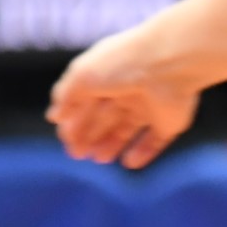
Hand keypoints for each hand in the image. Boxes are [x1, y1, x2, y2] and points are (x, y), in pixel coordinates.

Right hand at [46, 30, 200, 169]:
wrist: (169, 64)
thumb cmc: (121, 65)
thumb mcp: (82, 76)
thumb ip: (66, 96)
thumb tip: (55, 117)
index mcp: (108, 73)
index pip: (87, 100)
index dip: (75, 120)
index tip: (65, 137)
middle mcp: (129, 89)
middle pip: (105, 117)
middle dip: (90, 135)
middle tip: (76, 155)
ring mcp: (152, 105)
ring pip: (128, 129)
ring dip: (111, 145)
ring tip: (98, 159)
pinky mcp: (171, 121)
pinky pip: (156, 140)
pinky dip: (143, 152)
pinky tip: (128, 162)